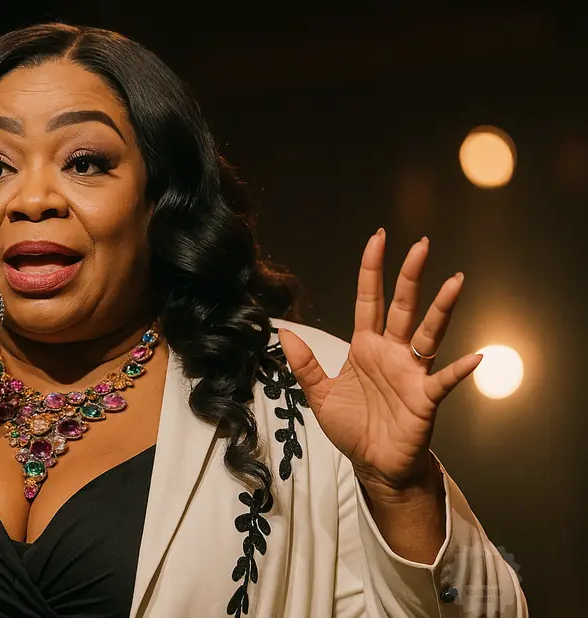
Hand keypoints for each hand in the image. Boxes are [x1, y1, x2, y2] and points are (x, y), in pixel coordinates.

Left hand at [279, 229, 480, 499]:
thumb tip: (283, 331)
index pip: (370, 300)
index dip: (372, 271)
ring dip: (442, 309)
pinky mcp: (425, 399)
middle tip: (422, 245)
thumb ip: (304, 364)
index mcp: (366, 347)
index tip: (378, 239)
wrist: (373, 465)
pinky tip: (474, 357)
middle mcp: (393, 353)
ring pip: (430, 333)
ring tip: (455, 282)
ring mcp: (412, 373)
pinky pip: (444, 380)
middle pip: (404, 307)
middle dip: (411, 276)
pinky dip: (458, 370)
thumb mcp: (319, 395)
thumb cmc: (352, 428)